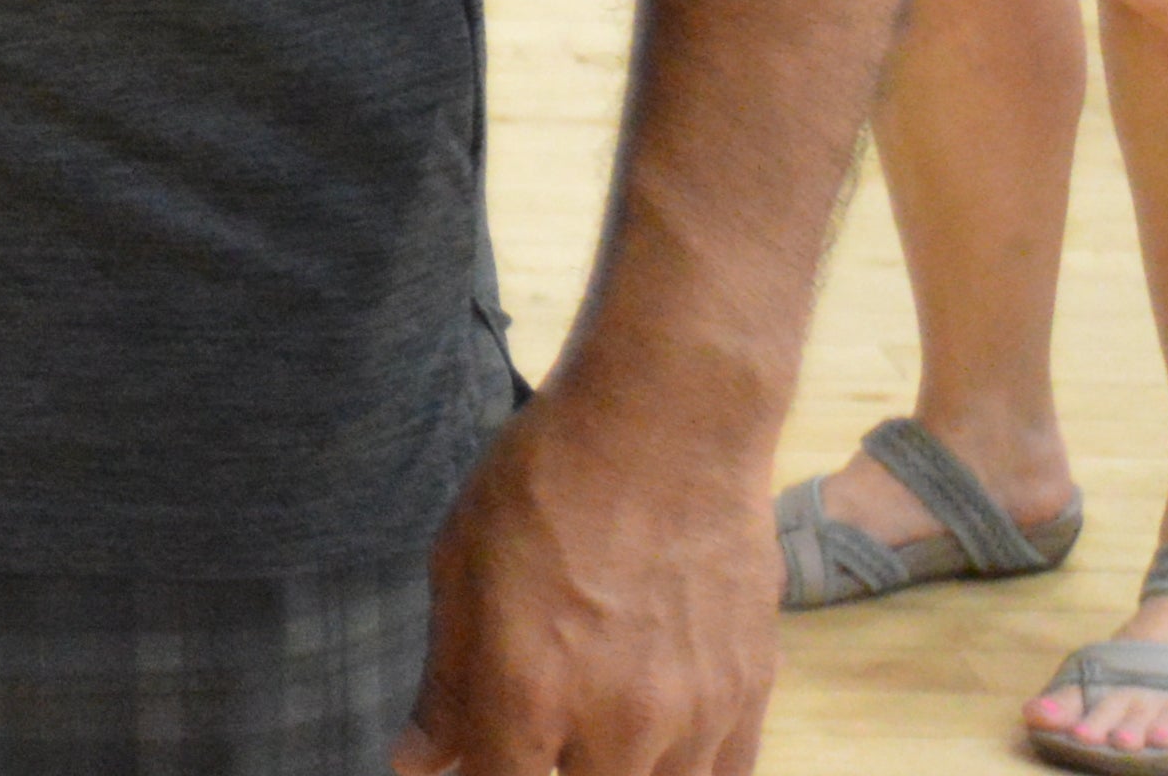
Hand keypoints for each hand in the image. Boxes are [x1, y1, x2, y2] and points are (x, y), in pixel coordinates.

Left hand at [396, 375, 773, 775]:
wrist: (667, 427)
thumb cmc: (544, 484)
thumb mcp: (460, 571)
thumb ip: (446, 685)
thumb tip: (416, 765)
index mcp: (530, 695)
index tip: (477, 764)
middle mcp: (619, 724)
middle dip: (549, 774)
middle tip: (538, 739)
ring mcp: (696, 716)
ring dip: (619, 772)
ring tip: (593, 738)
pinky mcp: (751, 695)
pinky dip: (684, 773)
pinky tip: (653, 745)